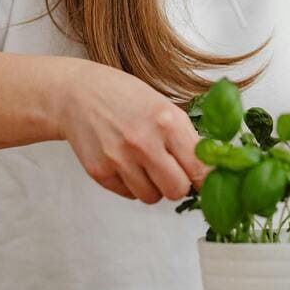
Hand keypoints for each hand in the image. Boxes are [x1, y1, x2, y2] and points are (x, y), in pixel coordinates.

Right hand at [54, 59, 207, 203]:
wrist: (78, 93)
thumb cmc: (126, 97)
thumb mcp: (164, 106)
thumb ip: (187, 139)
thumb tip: (210, 173)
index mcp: (167, 121)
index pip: (199, 169)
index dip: (205, 179)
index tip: (204, 181)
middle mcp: (144, 141)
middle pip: (177, 190)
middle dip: (178, 184)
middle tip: (171, 171)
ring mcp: (119, 158)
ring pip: (152, 197)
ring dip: (153, 186)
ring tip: (144, 163)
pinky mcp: (99, 171)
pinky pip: (129, 195)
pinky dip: (131, 185)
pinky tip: (125, 162)